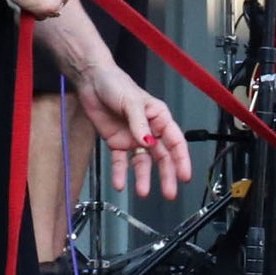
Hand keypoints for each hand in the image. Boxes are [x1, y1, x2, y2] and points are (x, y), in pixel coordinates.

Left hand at [73, 64, 191, 200]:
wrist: (90, 81)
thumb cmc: (115, 84)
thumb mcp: (131, 101)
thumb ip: (139, 124)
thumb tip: (148, 142)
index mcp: (159, 118)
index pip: (175, 141)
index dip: (181, 159)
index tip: (185, 176)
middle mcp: (149, 130)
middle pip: (161, 156)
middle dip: (166, 175)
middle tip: (170, 193)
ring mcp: (132, 138)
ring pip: (142, 162)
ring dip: (143, 177)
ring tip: (142, 193)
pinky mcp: (116, 142)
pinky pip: (119, 161)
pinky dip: (120, 173)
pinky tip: (119, 184)